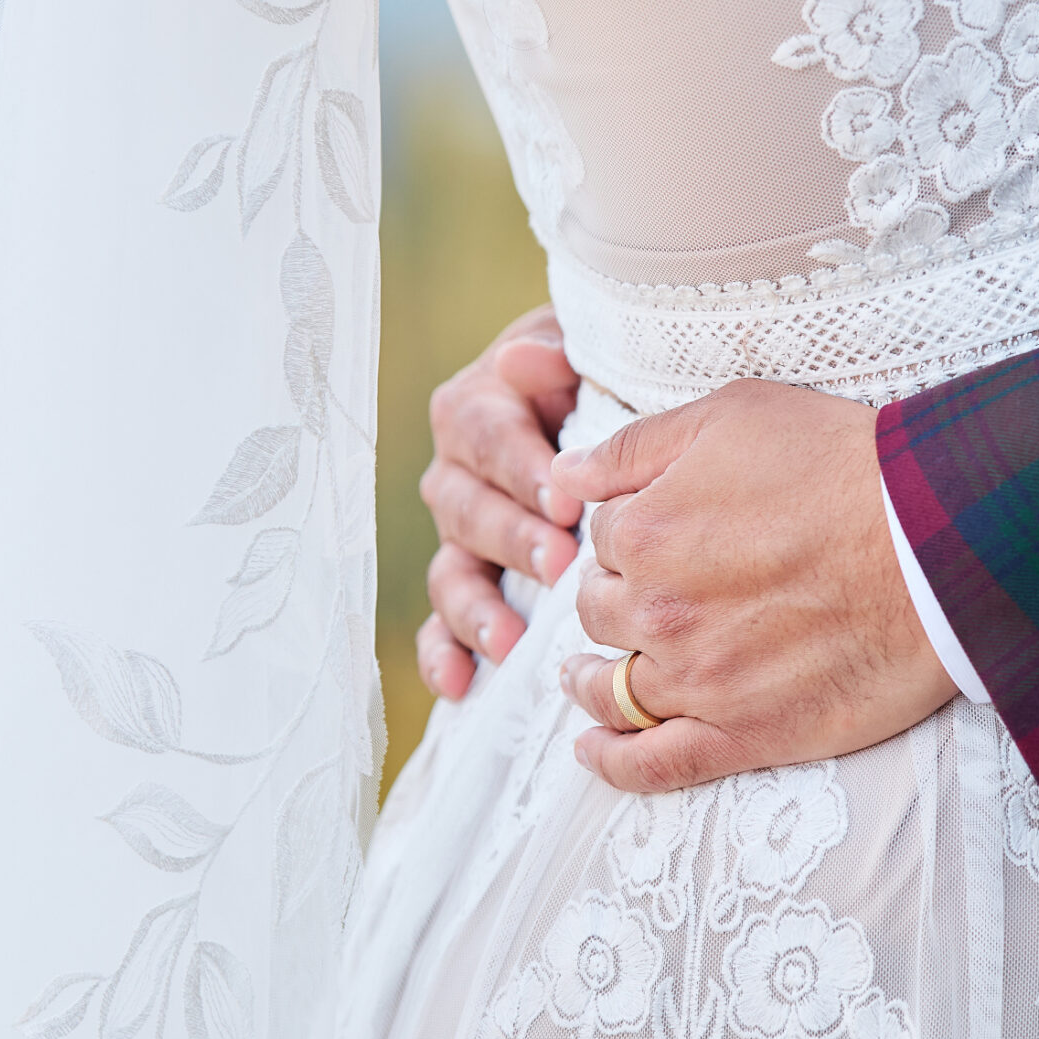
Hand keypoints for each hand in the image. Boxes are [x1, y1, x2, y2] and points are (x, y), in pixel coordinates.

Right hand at [416, 305, 583, 700]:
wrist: (595, 406)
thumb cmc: (594, 380)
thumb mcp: (581, 353)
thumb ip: (555, 359)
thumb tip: (525, 359)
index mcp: (476, 409)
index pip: (487, 436)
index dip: (523, 470)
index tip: (567, 502)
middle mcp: (456, 472)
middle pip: (467, 508)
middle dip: (513, 540)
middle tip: (558, 566)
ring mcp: (458, 533)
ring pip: (452, 569)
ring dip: (477, 607)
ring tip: (510, 639)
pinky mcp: (468, 578)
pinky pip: (443, 620)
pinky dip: (444, 653)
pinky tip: (457, 684)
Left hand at [549, 379, 956, 789]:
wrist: (938, 542)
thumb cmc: (845, 465)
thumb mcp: (732, 415)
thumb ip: (634, 447)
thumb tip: (563, 473)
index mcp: (645, 532)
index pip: (605, 538)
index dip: (631, 529)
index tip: (666, 529)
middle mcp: (658, 612)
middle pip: (601, 611)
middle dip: (614, 596)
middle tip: (647, 591)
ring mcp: (697, 682)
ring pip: (611, 688)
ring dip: (590, 680)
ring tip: (584, 677)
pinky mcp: (744, 735)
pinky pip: (652, 764)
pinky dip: (610, 762)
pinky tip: (590, 750)